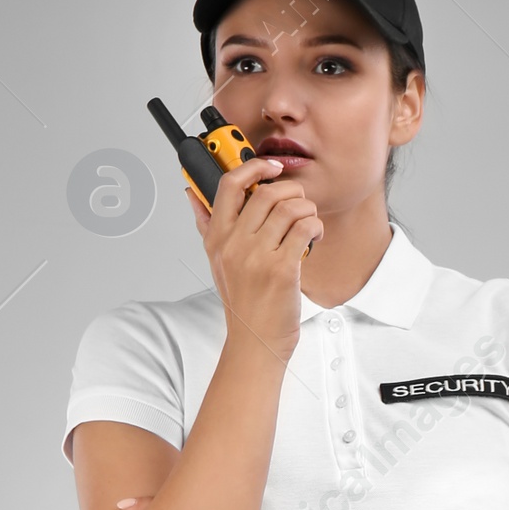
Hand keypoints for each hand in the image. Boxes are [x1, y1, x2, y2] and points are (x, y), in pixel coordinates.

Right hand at [186, 155, 321, 364]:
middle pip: (266, 192)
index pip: (229, 184)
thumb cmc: (242, 303)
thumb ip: (206, 225)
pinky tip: (315, 236)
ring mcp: (257, 256)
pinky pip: (305, 228)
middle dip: (291, 190)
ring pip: (290, 207)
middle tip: (298, 201)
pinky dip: (316, 227)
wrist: (255, 343)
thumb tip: (192, 194)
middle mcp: (234, 244)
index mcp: (217, 238)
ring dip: (307, 210)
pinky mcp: (282, 269)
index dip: (252, 166)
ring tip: (308, 222)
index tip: (269, 166)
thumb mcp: (216, 262)